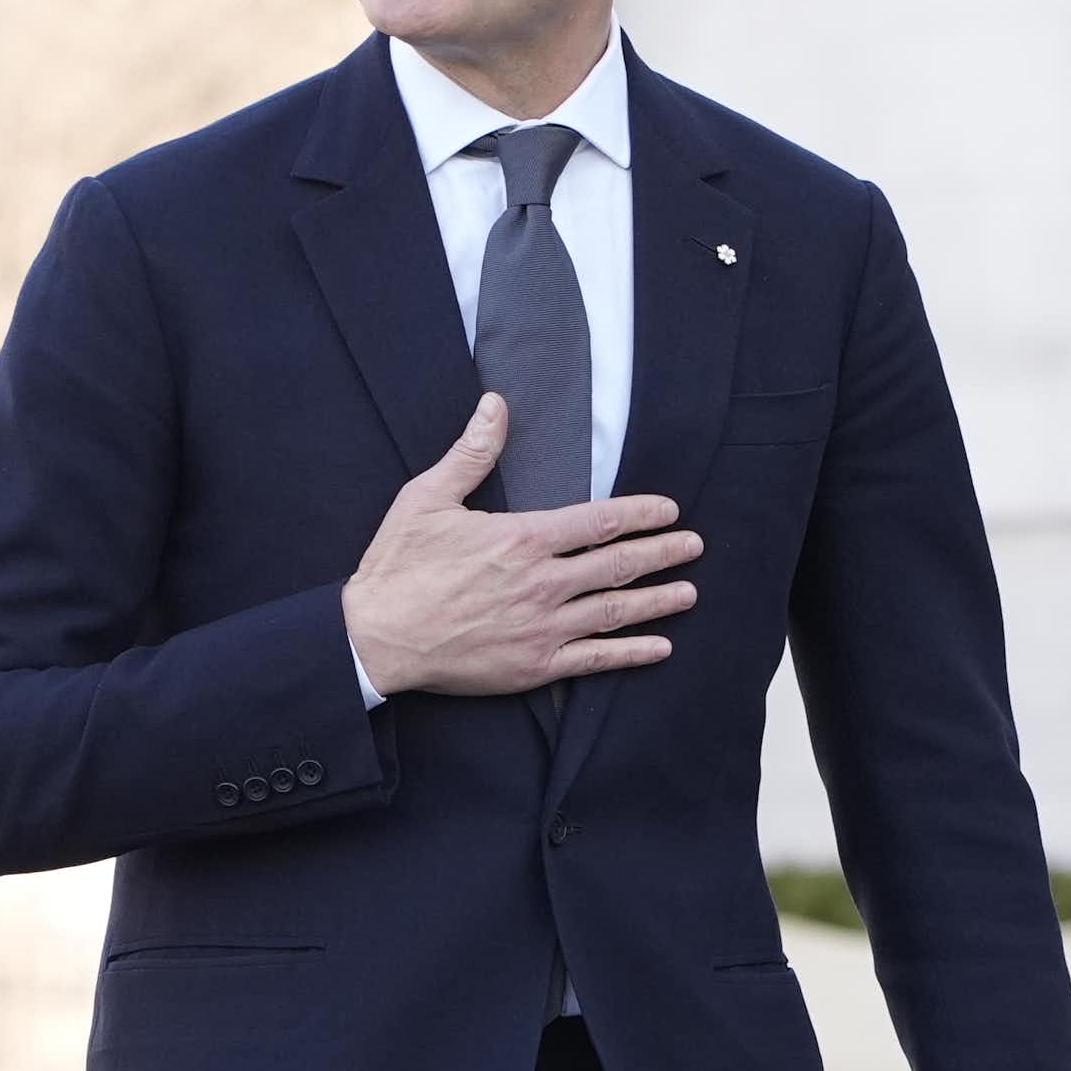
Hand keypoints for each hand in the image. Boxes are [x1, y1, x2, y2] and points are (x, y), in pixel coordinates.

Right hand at [341, 390, 703, 697]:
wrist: (376, 637)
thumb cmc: (398, 567)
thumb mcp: (427, 498)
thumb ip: (472, 452)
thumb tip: (496, 404)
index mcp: (522, 538)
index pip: (599, 521)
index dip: (641, 513)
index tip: (668, 510)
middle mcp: (542, 583)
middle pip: (618, 564)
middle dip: (663, 552)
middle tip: (694, 545)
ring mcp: (542, 627)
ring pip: (615, 610)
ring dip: (657, 600)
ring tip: (689, 592)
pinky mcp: (534, 665)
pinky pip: (595, 659)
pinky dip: (631, 653)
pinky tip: (659, 646)